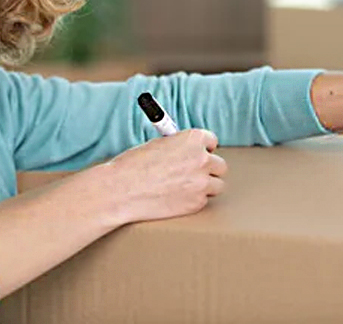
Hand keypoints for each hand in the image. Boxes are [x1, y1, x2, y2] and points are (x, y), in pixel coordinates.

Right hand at [106, 128, 226, 223]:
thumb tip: (187, 151)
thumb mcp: (158, 145)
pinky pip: (204, 201)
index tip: (198, 152)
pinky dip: (194, 200)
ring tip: (186, 187)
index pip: (211, 140)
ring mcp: (202, 183)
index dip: (203, 148)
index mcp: (192, 139)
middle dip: (208, 168)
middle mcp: (202, 159)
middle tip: (194, 172)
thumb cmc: (133, 166)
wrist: (122, 190)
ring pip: (216, 185)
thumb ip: (178, 147)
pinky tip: (177, 198)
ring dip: (205, 185)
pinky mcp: (197, 203)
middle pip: (219, 165)